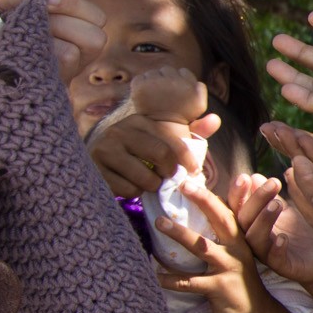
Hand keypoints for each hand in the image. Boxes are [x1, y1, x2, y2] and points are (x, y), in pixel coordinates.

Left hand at [0, 0, 104, 84]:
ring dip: (55, 34)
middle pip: (97, 35)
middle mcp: (76, 56)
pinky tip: (23, 47)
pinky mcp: (54, 84)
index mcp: (70, 33)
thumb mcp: (10, 6)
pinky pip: (65, 59)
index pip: (96, 17)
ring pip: (83, 47)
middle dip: (68, 19)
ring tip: (29, 32)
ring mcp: (67, 74)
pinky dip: (45, 48)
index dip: (75, 4)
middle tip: (41, 15)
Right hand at [89, 68, 219, 196]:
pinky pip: (128, 190)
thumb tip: (215, 120)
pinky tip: (131, 184)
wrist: (100, 161)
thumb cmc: (140, 151)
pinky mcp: (97, 170)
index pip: (171, 140)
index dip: (188, 159)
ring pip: (145, 178)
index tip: (193, 171)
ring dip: (153, 185)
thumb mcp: (164, 138)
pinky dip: (135, 192)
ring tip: (149, 181)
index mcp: (139, 121)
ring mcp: (105, 150)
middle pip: (160, 156)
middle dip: (171, 173)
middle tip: (170, 178)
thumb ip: (192, 131)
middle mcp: (120, 131)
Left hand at [153, 174, 281, 312]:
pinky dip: (172, 279)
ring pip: (203, 247)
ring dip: (180, 234)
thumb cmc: (240, 285)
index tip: (195, 178)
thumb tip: (199, 220)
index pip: (229, 211)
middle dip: (203, 201)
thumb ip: (222, 239)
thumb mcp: (236, 258)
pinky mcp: (220, 288)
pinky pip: (191, 282)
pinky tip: (155, 275)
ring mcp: (230, 268)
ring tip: (159, 222)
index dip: (215, 194)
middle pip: (221, 220)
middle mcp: (238, 249)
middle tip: (183, 186)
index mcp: (241, 240)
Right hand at [240, 179, 312, 289]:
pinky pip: (275, 259)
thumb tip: (254, 176)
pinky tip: (283, 238)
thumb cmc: (297, 233)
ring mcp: (266, 254)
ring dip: (264, 220)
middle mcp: (253, 238)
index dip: (237, 192)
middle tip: (273, 183)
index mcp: (251, 223)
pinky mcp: (282, 266)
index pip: (236, 206)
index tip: (245, 176)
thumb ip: (270, 196)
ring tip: (277, 204)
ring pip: (255, 238)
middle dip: (255, 200)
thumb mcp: (284, 211)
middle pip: (243, 219)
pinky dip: (277, 248)